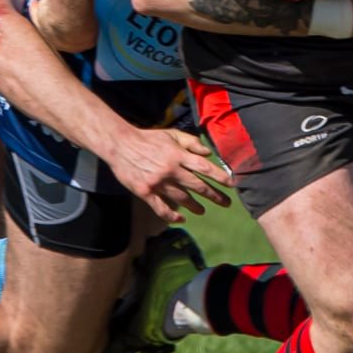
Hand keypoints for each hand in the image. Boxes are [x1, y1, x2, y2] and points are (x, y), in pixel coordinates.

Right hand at [104, 128, 231, 222]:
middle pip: (197, 186)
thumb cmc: (147, 138)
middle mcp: (170, 170)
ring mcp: (158, 183)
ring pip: (181, 198)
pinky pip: (161, 208)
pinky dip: (172, 216)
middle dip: (214, 195)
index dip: (220, 177)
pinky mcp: (145, 192)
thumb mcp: (171, 134)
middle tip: (225, 203)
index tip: (231, 185)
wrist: (120, 145)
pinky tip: (181, 218)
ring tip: (202, 210)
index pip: (204, 167)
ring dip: (195, 206)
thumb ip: (190, 142)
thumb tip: (208, 153)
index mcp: (178, 155)